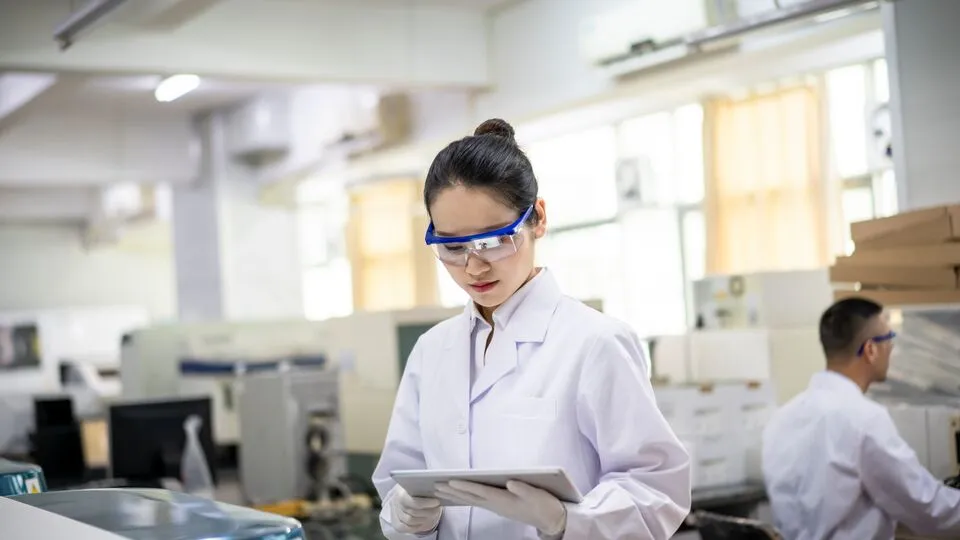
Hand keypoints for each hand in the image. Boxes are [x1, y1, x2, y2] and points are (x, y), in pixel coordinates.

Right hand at [389, 485, 442, 533]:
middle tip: (437, 509)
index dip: (426, 503)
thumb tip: (437, 492)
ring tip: (433, 514)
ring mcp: (395, 513)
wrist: (404, 494)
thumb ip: (424, 488)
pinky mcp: (396, 523)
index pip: (413, 502)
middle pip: (413, 512)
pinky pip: (405, 528)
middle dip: (428, 512)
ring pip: (410, 521)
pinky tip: (423, 522)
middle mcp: (396, 503)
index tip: (437, 502)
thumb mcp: (418, 485)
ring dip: (424, 519)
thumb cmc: (415, 489)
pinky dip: (415, 527)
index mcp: (401, 492)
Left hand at [435, 480, 565, 536]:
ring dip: (455, 494)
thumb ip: (525, 489)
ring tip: (440, 489)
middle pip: (471, 496)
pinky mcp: (500, 506)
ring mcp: (497, 506)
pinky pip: (477, 500)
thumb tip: (510, 482)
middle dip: (453, 490)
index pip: (480, 491)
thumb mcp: (539, 496)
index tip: (449, 481)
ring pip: (472, 499)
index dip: (465, 486)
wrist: (552, 520)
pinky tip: (459, 494)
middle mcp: (498, 505)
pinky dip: (465, 496)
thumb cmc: (545, 505)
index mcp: (505, 500)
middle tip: (435, 485)